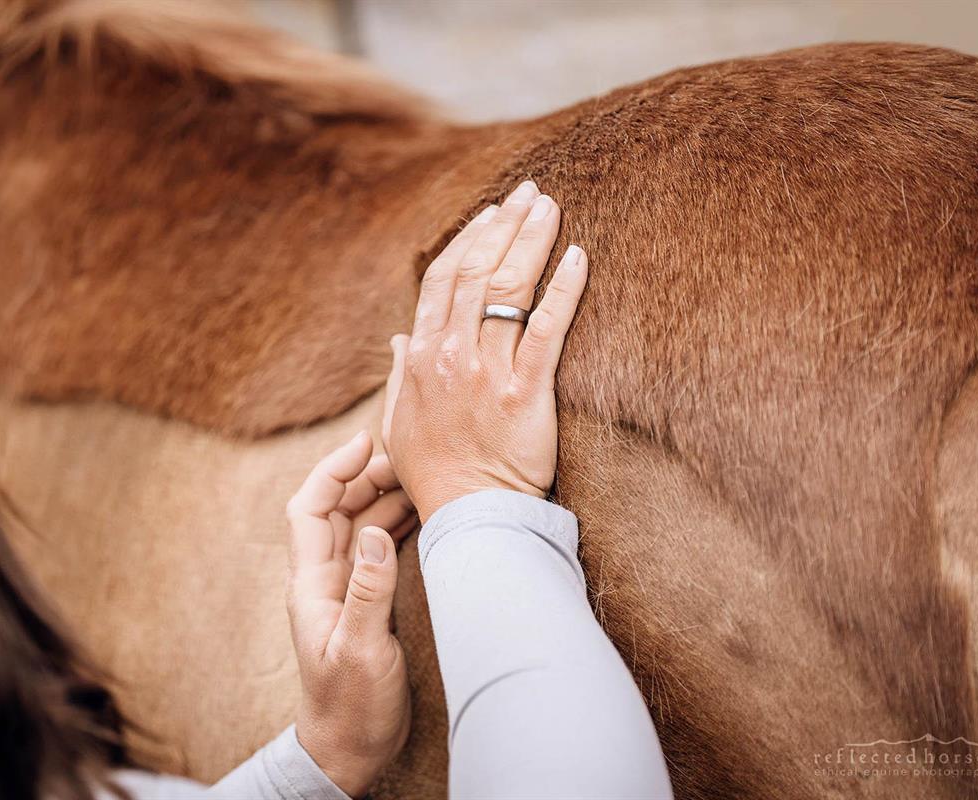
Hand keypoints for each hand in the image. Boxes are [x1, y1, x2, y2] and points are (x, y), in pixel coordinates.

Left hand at [285, 431, 415, 797]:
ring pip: (361, 525)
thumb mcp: (361, 649)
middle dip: (366, 476)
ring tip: (421, 479)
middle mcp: (325, 580)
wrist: (347, 751)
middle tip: (408, 460)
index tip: (365, 442)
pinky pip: (379, 549)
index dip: (333, 470)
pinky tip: (422, 515)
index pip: (311, 509)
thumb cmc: (350, 707)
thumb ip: (369, 592)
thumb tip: (379, 532)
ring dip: (386, 498)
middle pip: (338, 509)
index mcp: (312, 585)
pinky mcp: (367, 602)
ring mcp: (346, 589)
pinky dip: (398, 524)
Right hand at [382, 180, 587, 520]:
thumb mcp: (398, 422)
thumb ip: (398, 373)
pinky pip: (547, 332)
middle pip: (477, 272)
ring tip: (552, 206)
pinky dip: (564, 290)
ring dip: (532, 241)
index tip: (491, 213)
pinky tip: (580, 258)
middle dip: (504, 225)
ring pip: (509, 290)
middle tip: (530, 192)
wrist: (470, 517)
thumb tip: (400, 334)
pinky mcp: (525, 394)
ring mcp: (486, 373)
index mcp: (420, 357)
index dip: (468, 240)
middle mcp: (449, 356)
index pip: (442, 280)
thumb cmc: (435, 474)